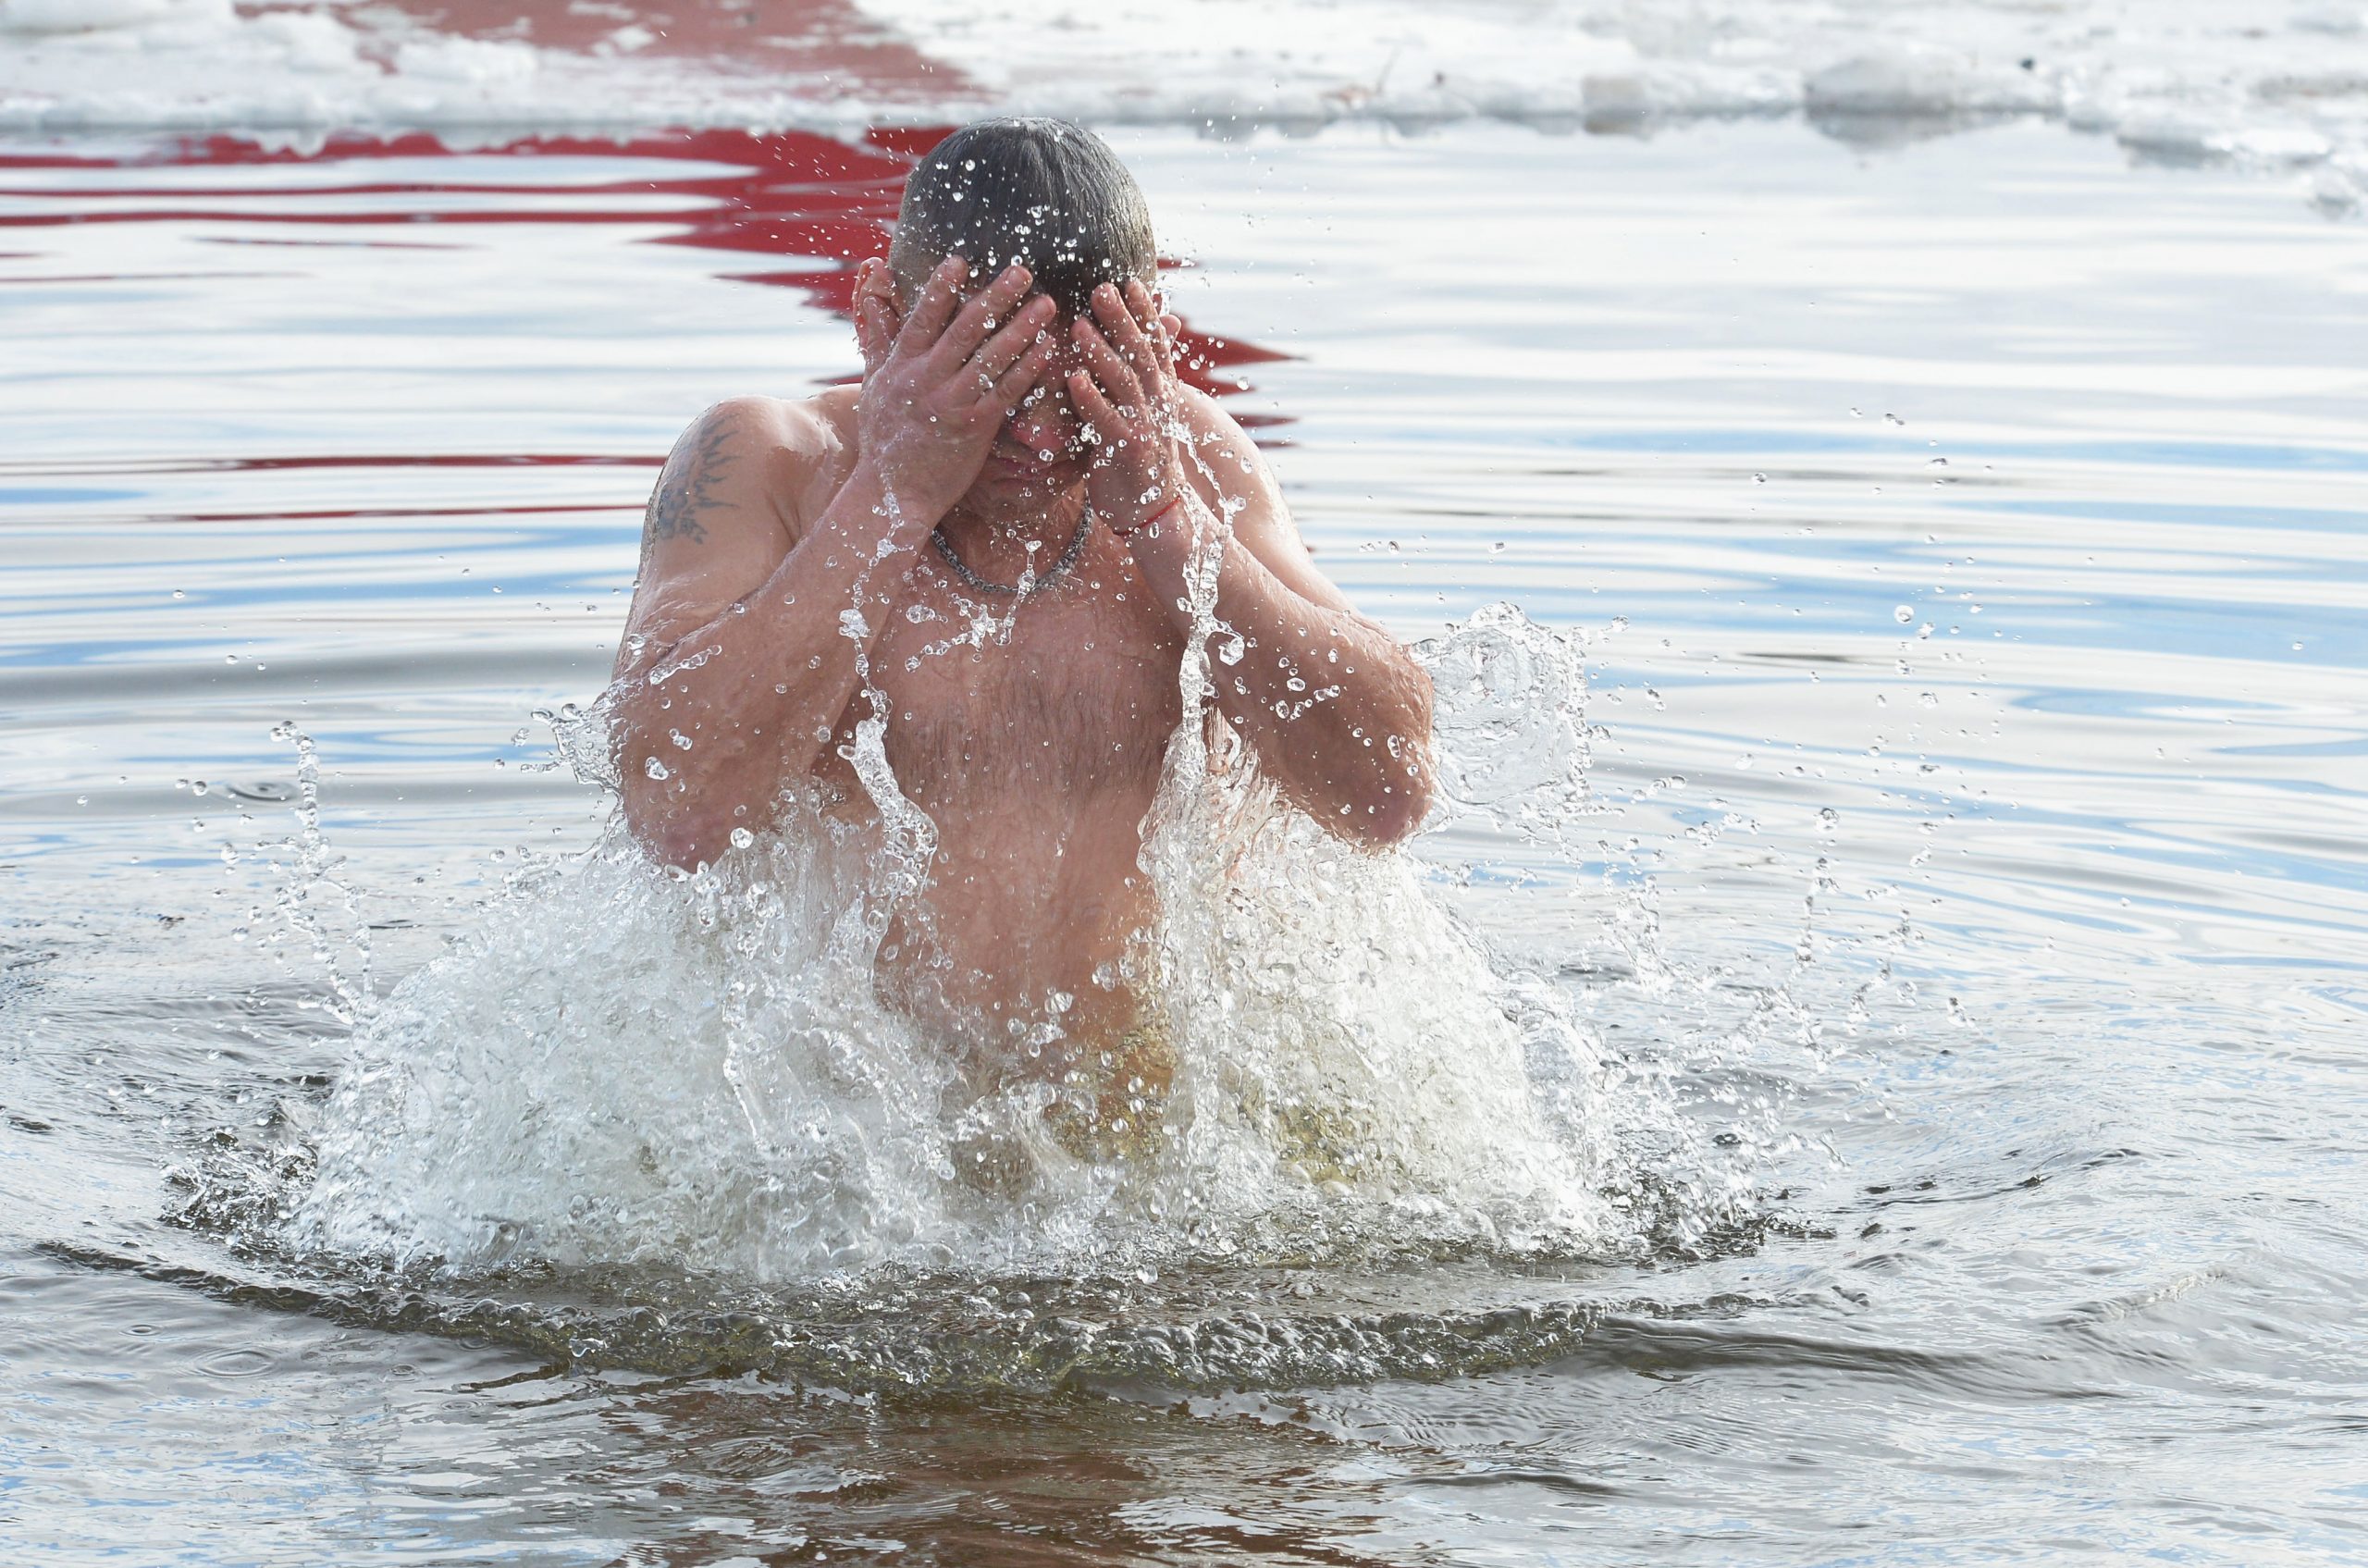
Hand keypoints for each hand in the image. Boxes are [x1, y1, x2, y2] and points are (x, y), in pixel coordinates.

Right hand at [852, 254, 1058, 522]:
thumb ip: (878, 335)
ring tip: (1046, 304)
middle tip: (1023, 271)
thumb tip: (871, 287)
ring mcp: (950, 404)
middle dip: (996, 297)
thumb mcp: (873, 383)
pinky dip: (1027, 369)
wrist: (891, 494)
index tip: (962, 260)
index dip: (941, 288)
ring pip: (991, 358)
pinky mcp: (974, 428)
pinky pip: (1006, 392)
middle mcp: (925, 380)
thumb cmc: (884, 438)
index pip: (922, 318)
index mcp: (900, 366)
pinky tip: (1047, 349)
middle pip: (965, 330)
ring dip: (1022, 328)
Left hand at [1067, 279, 1192, 538]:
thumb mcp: (1143, 418)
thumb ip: (1136, 384)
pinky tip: (1073, 378)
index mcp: (1160, 395)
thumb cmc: (1138, 465)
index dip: (1145, 314)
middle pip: (1141, 354)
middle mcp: (1157, 406)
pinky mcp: (1128, 453)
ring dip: (1102, 352)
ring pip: (1126, 383)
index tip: (1130, 281)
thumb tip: (1132, 356)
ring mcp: (1145, 428)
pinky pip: (1107, 422)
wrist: (1155, 517)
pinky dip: (1091, 399)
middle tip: (1102, 288)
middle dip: (1123, 320)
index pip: (1155, 345)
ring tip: (1080, 325)